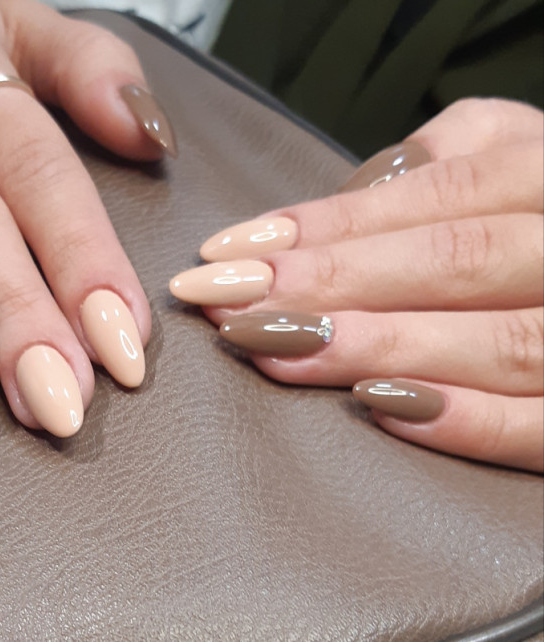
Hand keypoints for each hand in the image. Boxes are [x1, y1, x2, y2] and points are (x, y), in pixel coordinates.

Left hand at [170, 98, 542, 471]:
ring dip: (374, 347)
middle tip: (226, 304)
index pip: (428, 199)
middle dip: (325, 285)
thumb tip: (348, 198)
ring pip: (498, 342)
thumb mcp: (521, 154)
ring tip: (273, 349)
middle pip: (451, 264)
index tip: (226, 253)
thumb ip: (449, 161)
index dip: (320, 228)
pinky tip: (383, 408)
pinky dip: (471, 422)